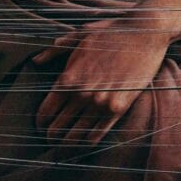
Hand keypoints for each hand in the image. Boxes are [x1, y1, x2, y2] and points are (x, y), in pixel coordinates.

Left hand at [33, 19, 170, 145]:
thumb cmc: (111, 32)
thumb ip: (54, 50)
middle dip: (52, 136)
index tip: (42, 126)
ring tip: (63, 149)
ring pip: (76, 135)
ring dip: (67, 145)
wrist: (145, 33)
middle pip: (58, 127)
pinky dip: (87, 143)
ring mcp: (100, 103)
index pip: (46, 112)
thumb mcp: (79, 35)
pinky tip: (82, 145)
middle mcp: (81, 94)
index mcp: (68, 77)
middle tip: (51, 140)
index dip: (41, 123)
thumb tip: (35, 61)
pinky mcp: (118, 108)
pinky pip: (97, 135)